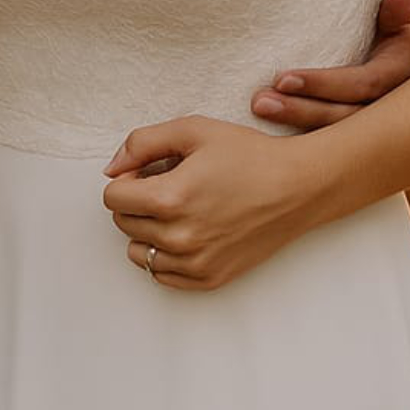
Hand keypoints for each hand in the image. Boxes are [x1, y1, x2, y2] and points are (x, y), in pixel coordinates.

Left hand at [100, 117, 322, 290]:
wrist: (298, 187)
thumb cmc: (249, 155)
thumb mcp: (193, 130)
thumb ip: (142, 143)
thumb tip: (111, 168)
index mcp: (170, 199)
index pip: (113, 198)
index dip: (126, 178)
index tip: (148, 171)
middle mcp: (179, 237)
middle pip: (124, 224)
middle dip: (136, 201)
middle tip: (168, 184)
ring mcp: (195, 263)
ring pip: (138, 252)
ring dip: (147, 230)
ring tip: (178, 209)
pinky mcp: (210, 278)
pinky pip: (162, 275)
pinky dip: (165, 255)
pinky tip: (187, 231)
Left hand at [251, 0, 409, 128]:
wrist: (362, 35)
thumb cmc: (371, 19)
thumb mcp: (386, 12)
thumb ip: (394, 9)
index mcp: (398, 71)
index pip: (364, 85)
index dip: (324, 84)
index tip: (282, 79)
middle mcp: (387, 104)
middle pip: (346, 117)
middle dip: (303, 112)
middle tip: (260, 102)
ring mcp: (367, 123)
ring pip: (335, 137)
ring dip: (294, 124)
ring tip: (260, 109)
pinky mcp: (346, 135)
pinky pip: (323, 146)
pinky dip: (295, 143)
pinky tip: (264, 138)